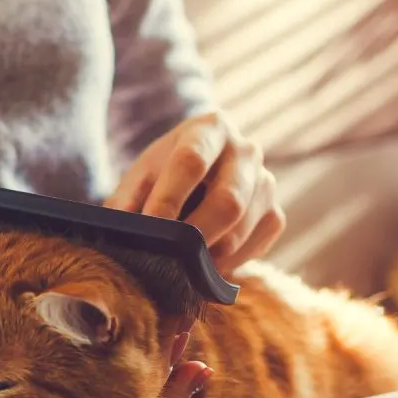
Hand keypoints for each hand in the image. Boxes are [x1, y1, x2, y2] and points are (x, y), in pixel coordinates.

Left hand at [106, 111, 285, 273]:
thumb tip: (123, 233)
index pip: (192, 161)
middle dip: (195, 236)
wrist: (201, 174)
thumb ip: (126, 203)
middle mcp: (245, 151)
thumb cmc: (165, 175)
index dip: (170, 197)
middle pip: (227, 200)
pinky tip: (204, 265)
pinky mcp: (274, 214)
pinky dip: (227, 263)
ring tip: (180, 267)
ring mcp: (265, 183)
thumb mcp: (141, 178)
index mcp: (208, 130)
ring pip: (242, 228)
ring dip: (208, 255)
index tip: (151, 225)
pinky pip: (255, 245)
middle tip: (168, 258)